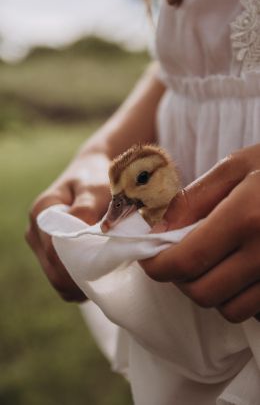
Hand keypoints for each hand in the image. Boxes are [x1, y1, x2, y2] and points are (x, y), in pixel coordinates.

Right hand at [26, 153, 110, 301]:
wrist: (93, 169)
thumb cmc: (97, 177)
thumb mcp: (96, 188)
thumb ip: (86, 210)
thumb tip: (81, 237)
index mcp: (42, 212)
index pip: (55, 252)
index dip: (78, 267)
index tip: (107, 270)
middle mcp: (36, 229)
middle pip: (53, 269)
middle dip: (81, 279)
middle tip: (111, 278)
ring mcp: (41, 242)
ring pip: (57, 277)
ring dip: (80, 282)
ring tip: (107, 275)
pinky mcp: (50, 251)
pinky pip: (62, 276)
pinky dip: (78, 281)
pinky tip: (98, 275)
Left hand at [141, 144, 259, 322]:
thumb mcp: (236, 167)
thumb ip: (193, 199)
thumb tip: (157, 231)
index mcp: (247, 217)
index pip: (186, 261)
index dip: (157, 265)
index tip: (149, 258)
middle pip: (204, 292)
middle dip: (181, 278)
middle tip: (180, 257)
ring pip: (229, 309)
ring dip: (211, 290)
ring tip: (214, 262)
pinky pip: (255, 311)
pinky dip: (239, 297)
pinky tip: (240, 271)